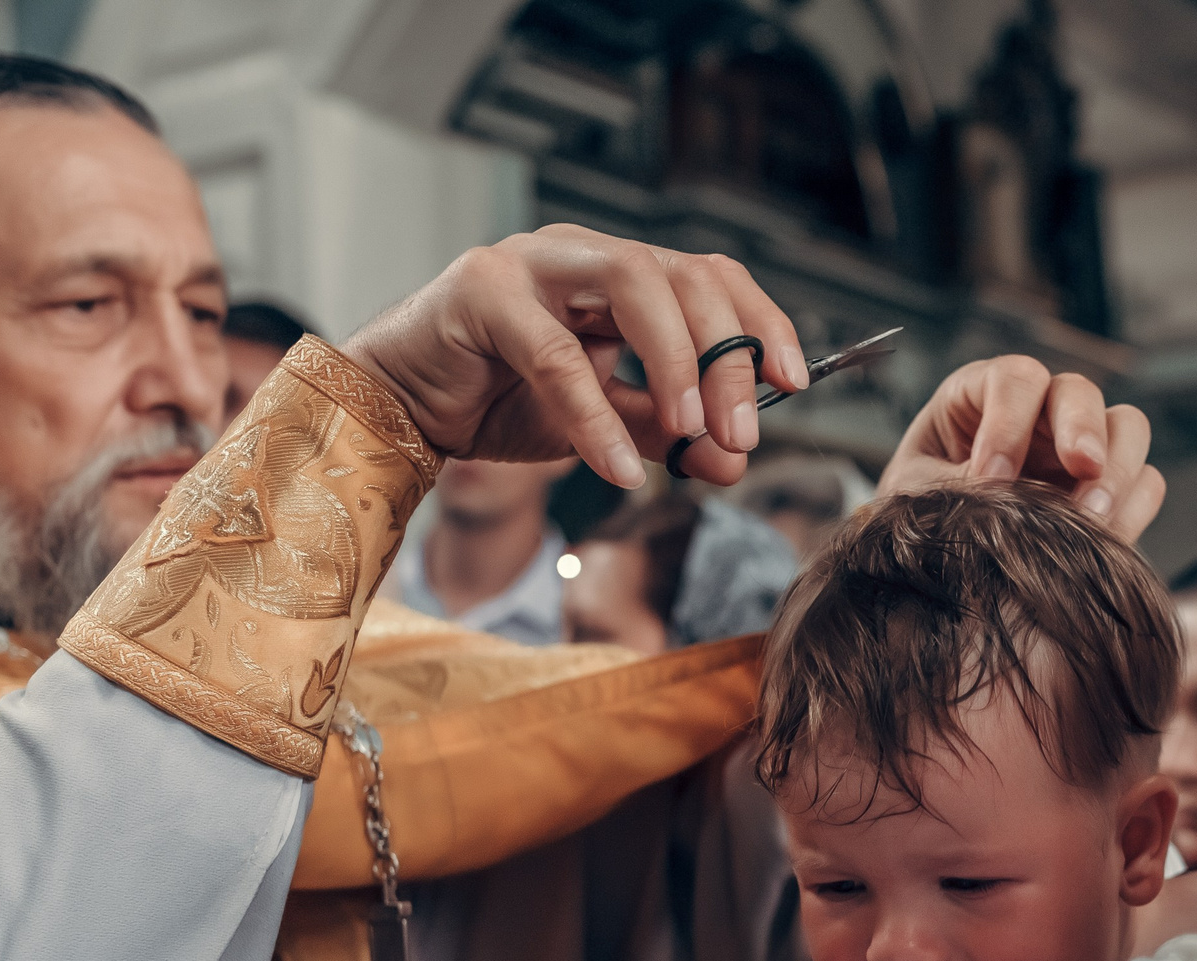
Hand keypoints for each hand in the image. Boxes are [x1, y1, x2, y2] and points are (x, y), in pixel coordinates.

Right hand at [343, 224, 810, 488]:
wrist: (402, 412)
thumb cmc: (499, 403)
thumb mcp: (605, 427)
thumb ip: (667, 437)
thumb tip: (734, 460)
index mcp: (620, 277)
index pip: (711, 278)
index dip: (761, 323)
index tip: (794, 383)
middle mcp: (582, 256)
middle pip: (682, 274)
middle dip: (727, 354)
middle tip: (741, 432)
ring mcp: (531, 263)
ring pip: (630, 279)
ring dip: (676, 359)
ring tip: (693, 432)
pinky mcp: (480, 292)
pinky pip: (555, 353)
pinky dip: (596, 416)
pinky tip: (618, 469)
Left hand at [879, 355, 1164, 542]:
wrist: (939, 562)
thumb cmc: (920, 511)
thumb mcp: (919, 494)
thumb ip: (958, 484)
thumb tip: (1004, 491)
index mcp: (985, 394)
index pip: (1015, 378)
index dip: (1009, 422)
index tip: (992, 477)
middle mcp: (1041, 412)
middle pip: (1081, 392)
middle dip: (1083, 429)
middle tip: (1080, 469)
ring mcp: (1080, 449)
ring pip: (1128, 428)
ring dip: (1118, 470)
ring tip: (1090, 518)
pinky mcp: (1110, 491)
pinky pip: (1146, 485)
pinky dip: (1133, 511)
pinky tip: (1101, 542)